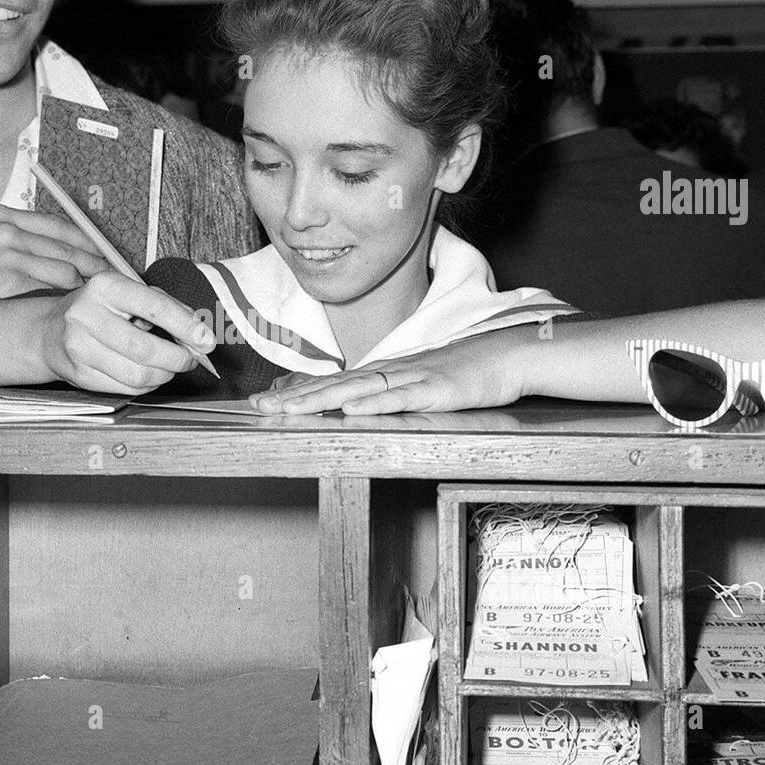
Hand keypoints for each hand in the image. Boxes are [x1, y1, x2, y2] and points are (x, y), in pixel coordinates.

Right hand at [0, 204, 111, 299]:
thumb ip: (14, 245)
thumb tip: (57, 260)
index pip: (59, 225)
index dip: (86, 243)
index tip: (103, 258)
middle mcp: (6, 227)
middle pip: (69, 244)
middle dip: (96, 264)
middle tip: (113, 281)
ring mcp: (8, 250)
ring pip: (66, 267)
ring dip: (86, 286)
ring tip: (98, 299)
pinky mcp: (9, 276)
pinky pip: (53, 287)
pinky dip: (69, 298)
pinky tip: (76, 308)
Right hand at [37, 273, 217, 394]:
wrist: (50, 332)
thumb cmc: (100, 309)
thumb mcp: (128, 294)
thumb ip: (165, 306)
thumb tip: (198, 332)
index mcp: (106, 287)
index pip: (154, 307)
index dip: (186, 326)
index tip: (206, 340)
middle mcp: (87, 315)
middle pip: (146, 349)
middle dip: (178, 359)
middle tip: (190, 360)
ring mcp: (80, 347)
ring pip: (138, 374)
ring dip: (164, 375)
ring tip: (170, 368)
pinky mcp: (79, 374)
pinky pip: (126, 388)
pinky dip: (147, 386)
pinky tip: (149, 376)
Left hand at [249, 337, 526, 414]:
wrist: (507, 355)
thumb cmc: (465, 371)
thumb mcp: (419, 384)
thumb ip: (388, 394)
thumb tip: (355, 406)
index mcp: (385, 373)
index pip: (332, 384)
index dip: (297, 393)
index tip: (263, 403)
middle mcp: (391, 372)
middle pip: (335, 386)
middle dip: (294, 398)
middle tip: (256, 408)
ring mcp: (412, 378)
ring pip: (359, 391)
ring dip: (322, 400)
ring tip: (289, 410)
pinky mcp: (436, 389)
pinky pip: (402, 397)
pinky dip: (375, 404)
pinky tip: (352, 410)